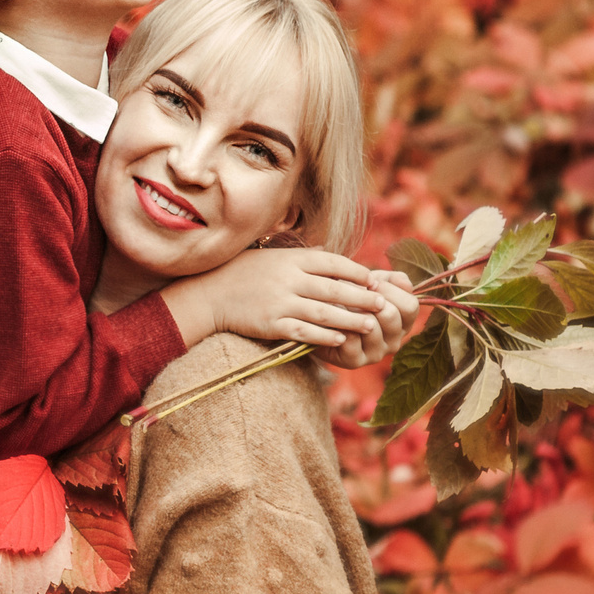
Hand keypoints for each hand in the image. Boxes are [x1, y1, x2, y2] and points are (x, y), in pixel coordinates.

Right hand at [162, 246, 389, 349]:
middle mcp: (289, 278)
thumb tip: (331, 252)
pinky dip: (324, 336)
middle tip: (383, 304)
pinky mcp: (271, 323)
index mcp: (292, 258)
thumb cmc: (243, 273)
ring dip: (350, 319)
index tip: (374, 280)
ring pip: (324, 312)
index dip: (357, 271)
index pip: (334, 262)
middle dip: (362, 297)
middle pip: (335, 288)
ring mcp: (280, 302)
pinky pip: (304, 331)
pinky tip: (340, 340)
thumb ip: (303, 256)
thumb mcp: (273, 256)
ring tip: (370, 325)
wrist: (209, 293)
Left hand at [315, 271, 419, 368]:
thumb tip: (404, 282)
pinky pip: (351, 340)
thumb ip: (392, 280)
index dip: (391, 290)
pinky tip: (333, 320)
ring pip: (371, 327)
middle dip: (369, 299)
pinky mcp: (355, 361)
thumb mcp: (372, 284)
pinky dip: (340, 325)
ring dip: (353, 310)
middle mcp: (394, 341)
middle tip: (353, 293)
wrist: (319, 318)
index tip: (372, 282)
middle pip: (392, 315)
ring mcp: (376, 354)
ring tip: (340, 303)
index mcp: (403, 322)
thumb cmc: (349, 298)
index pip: (410, 306)